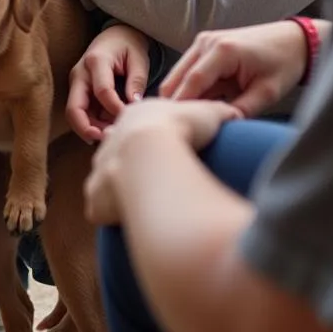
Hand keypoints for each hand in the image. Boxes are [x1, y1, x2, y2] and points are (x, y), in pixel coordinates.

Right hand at [67, 25, 150, 141]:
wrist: (115, 35)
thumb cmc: (128, 46)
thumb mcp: (138, 59)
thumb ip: (137, 81)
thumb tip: (134, 105)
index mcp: (96, 60)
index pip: (102, 91)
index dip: (116, 108)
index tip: (130, 118)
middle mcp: (80, 73)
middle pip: (74, 108)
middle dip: (87, 128)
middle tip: (106, 139)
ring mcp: (77, 83)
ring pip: (75, 114)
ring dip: (91, 128)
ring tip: (113, 134)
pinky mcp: (79, 91)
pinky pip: (82, 112)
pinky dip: (93, 124)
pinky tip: (110, 128)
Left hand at [84, 98, 241, 225]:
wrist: (151, 151)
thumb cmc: (181, 128)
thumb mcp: (209, 113)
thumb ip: (221, 113)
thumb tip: (235, 114)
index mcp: (136, 115)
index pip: (141, 125)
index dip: (154, 136)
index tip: (166, 146)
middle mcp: (113, 137)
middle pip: (121, 149)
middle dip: (135, 161)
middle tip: (156, 176)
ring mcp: (102, 164)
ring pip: (108, 175)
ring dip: (123, 186)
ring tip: (146, 199)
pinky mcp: (97, 191)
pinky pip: (101, 204)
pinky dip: (112, 212)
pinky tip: (130, 219)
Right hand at [160, 19, 323, 116]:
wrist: (292, 41)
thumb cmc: (283, 63)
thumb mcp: (267, 93)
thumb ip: (242, 111)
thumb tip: (220, 128)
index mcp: (223, 50)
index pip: (193, 81)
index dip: (182, 105)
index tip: (176, 125)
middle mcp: (207, 42)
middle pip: (177, 77)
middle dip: (175, 102)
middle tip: (180, 127)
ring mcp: (203, 42)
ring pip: (179, 75)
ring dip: (181, 96)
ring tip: (189, 119)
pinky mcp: (203, 46)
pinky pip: (187, 71)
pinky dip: (188, 89)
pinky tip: (197, 106)